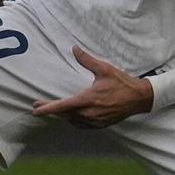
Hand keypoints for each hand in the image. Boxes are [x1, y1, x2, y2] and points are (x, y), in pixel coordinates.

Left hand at [30, 47, 154, 127]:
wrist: (139, 98)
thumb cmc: (122, 83)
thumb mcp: (104, 69)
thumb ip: (87, 60)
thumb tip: (74, 49)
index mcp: (88, 99)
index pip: (62, 106)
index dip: (47, 108)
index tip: (35, 109)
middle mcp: (89, 113)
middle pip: (64, 114)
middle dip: (51, 110)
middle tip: (38, 106)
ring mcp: (95, 121)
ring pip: (72, 121)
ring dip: (62, 116)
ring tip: (54, 110)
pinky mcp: (101, 125)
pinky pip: (82, 125)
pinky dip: (74, 121)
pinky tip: (71, 117)